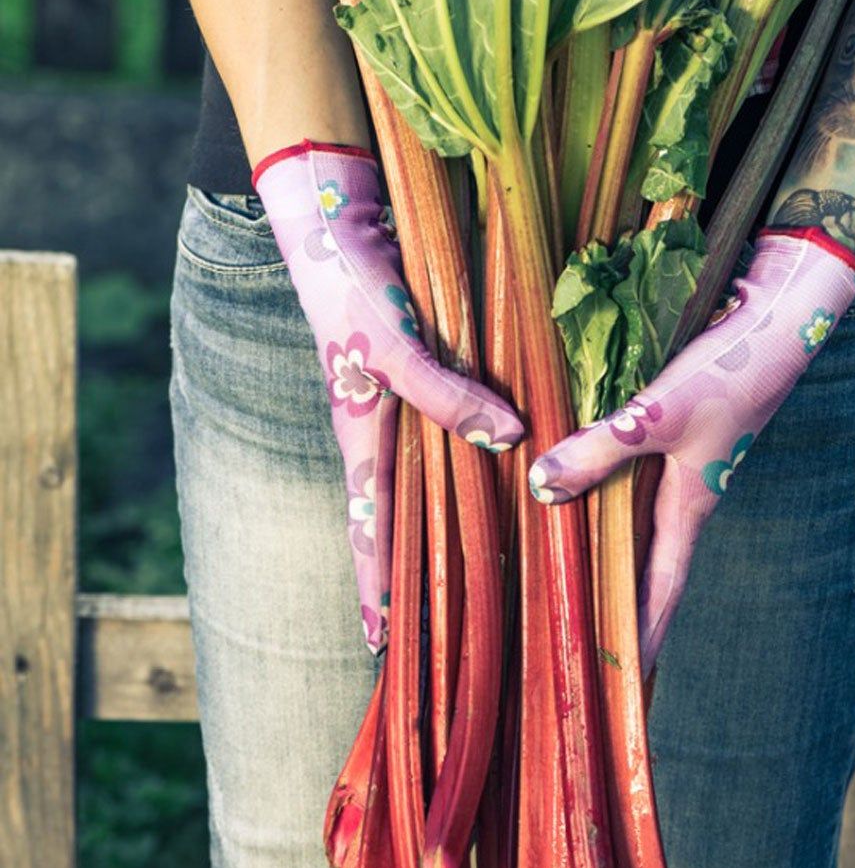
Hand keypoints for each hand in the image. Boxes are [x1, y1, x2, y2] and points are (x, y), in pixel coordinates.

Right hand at [254, 140, 522, 650]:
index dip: (377, 588)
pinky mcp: (421, 370)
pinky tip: (503, 469)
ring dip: (448, 521)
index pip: (368, 531)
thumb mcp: (394, 345)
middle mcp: (380, 429)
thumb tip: (508, 440)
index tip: (384, 648)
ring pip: (427, 478)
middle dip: (415, 574)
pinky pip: (448, 430)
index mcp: (361, 436)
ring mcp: (399, 402)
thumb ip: (446, 394)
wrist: (333, 219)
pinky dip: (471, 458)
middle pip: (398, 518)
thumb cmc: (350, 287)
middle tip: (444, 629)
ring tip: (485, 565)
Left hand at [529, 230, 854, 669]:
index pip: (663, 587)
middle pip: (646, 558)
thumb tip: (540, 490)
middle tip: (578, 635)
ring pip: (635, 512)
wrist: (780, 311)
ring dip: (604, 539)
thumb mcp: (659, 413)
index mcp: (692, 503)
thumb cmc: (731, 369)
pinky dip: (602, 482)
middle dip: (616, 597)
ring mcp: (686, 455)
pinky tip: (570, 476)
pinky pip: (630, 467)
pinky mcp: (677, 419)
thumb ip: (599, 450)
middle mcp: (689, 488)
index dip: (643, 634)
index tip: (622, 682)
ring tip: (561, 568)